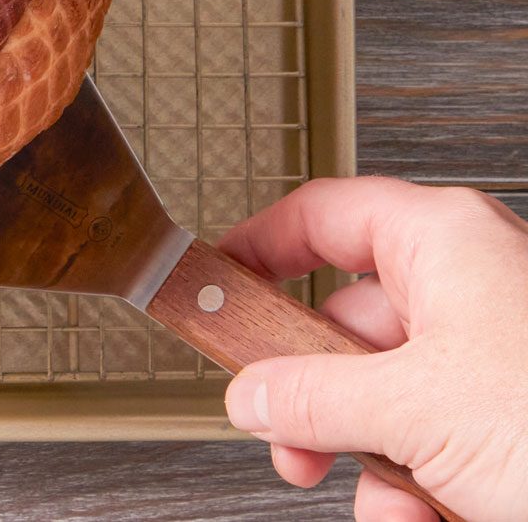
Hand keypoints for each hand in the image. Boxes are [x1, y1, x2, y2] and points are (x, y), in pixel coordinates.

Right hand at [220, 178, 527, 520]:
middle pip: (348, 327)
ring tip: (396, 505)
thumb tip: (249, 393)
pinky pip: (438, 441)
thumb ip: (306, 394)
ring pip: (391, 400)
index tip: (211, 281)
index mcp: (442, 241)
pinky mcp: (516, 414)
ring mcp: (499, 352)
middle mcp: (471, 285)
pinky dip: (426, 488)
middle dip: (321, 407)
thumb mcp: (410, 407)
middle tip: (287, 442)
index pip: (322, 215)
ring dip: (377, 466)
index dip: (258, 247)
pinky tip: (433, 514)